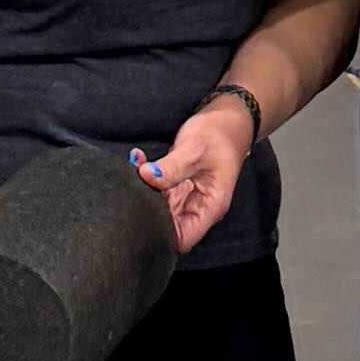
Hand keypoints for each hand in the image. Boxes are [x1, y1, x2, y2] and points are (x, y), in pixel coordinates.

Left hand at [137, 97, 253, 256]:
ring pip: (158, 208)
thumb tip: (147, 176)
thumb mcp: (196, 149)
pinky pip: (156, 191)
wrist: (226, 121)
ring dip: (143, 192)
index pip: (183, 239)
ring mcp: (186, 198)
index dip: (161, 235)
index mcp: (210, 207)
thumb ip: (171, 167)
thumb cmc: (220, 136)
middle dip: (146, 210)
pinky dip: (145, 178)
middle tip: (133, 188)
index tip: (141, 215)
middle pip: (167, 226)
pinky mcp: (176, 187)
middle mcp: (198, 207)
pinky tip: (139, 161)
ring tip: (136, 169)